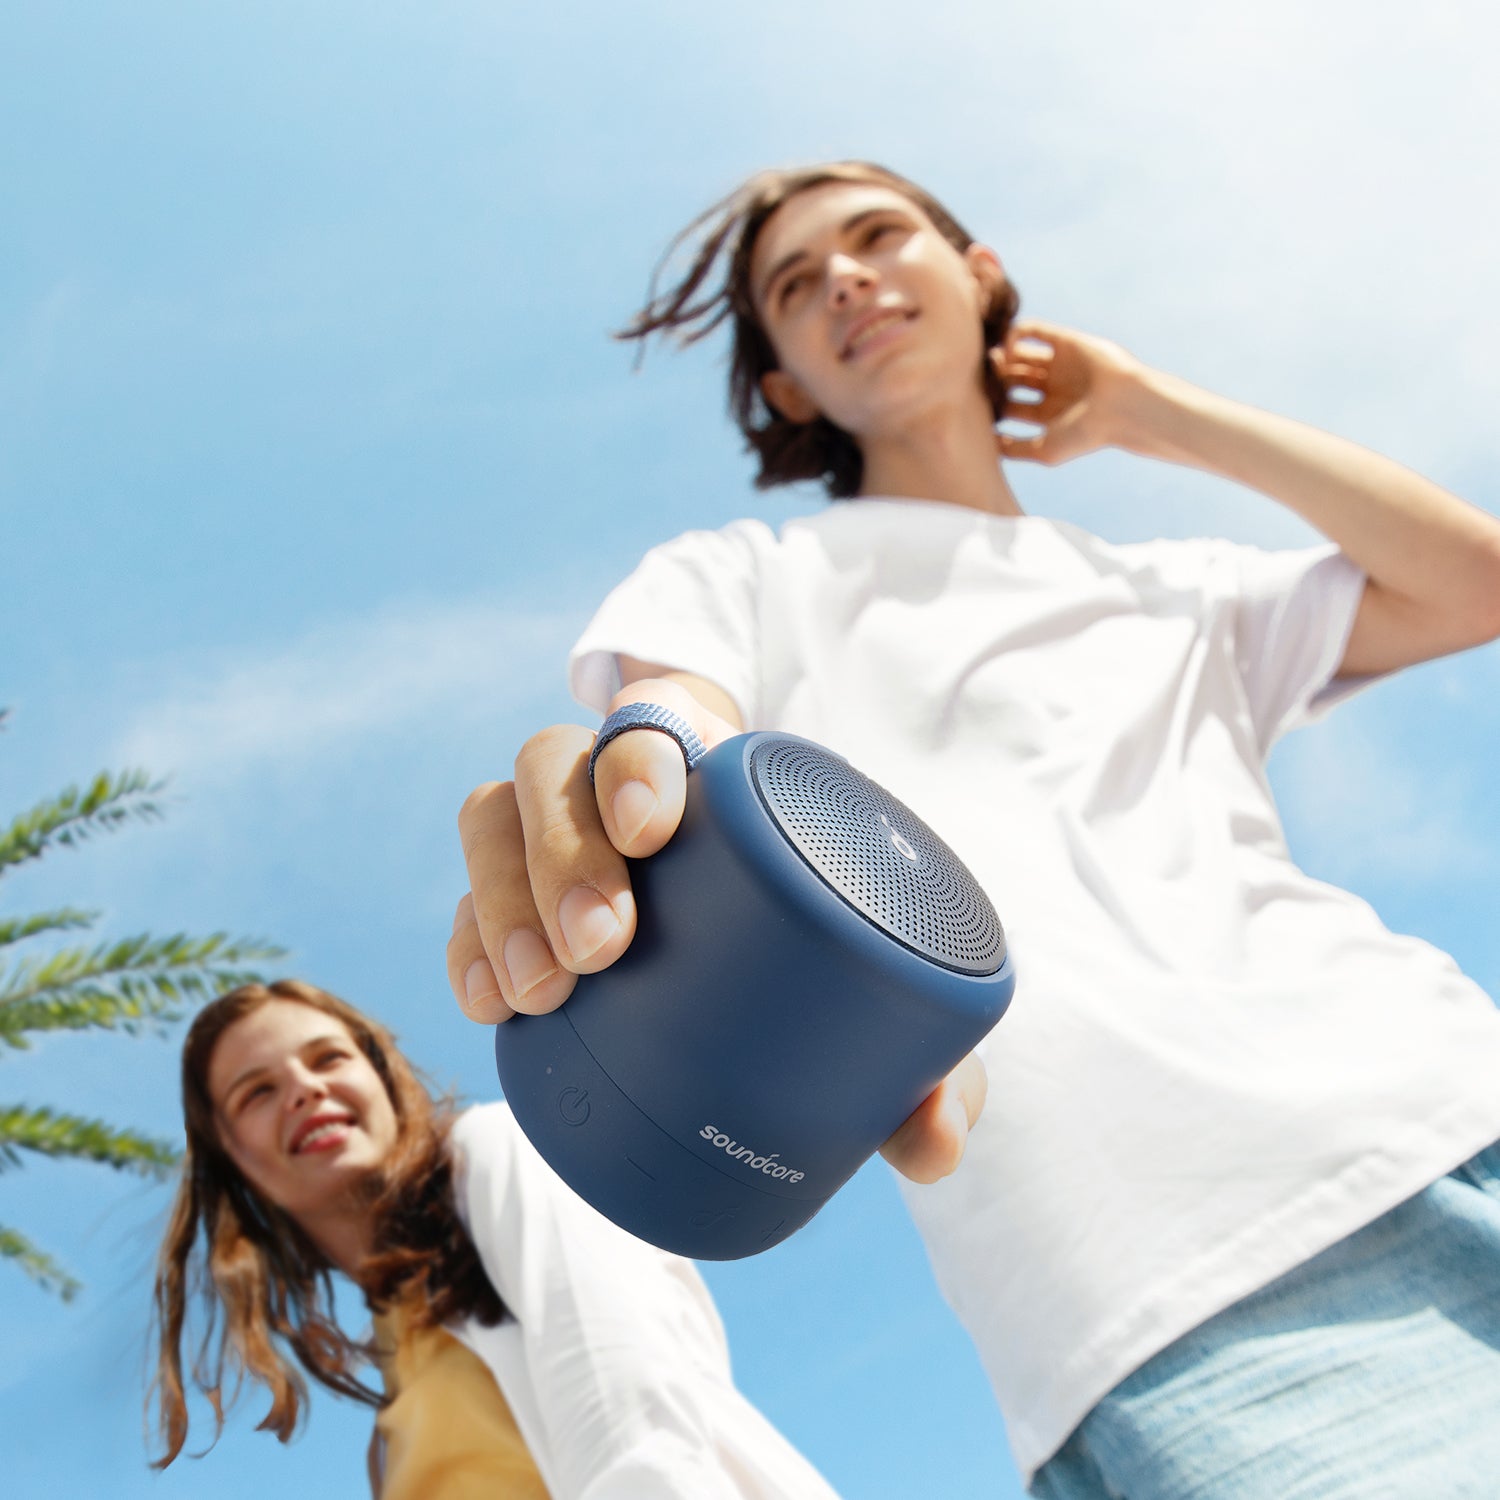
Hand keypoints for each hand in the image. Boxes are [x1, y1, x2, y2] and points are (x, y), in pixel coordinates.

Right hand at [446, 677, 986, 1182]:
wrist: (778, 948)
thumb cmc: (830, 939)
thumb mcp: (881, 977)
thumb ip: (924, 1052)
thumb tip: (935, 1148)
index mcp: (715, 766)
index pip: (655, 712)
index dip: (638, 750)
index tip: (655, 829)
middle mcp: (625, 785)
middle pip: (555, 766)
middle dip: (561, 849)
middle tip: (602, 951)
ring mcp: (562, 839)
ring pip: (493, 818)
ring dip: (500, 897)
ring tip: (537, 996)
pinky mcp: (522, 903)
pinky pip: (467, 901)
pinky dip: (466, 944)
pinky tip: (488, 1006)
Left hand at [992, 319, 1147, 466]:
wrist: (1120, 407)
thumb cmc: (1085, 434)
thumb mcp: (1043, 450)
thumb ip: (1013, 449)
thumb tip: (985, 446)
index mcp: (1048, 413)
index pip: (1009, 406)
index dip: (991, 406)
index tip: (977, 408)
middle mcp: (1053, 387)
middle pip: (1011, 379)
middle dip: (994, 380)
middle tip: (980, 380)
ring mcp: (1059, 363)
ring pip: (1019, 355)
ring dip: (1001, 357)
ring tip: (992, 363)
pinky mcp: (1065, 340)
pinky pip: (1034, 329)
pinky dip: (1015, 334)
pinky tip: (1007, 348)